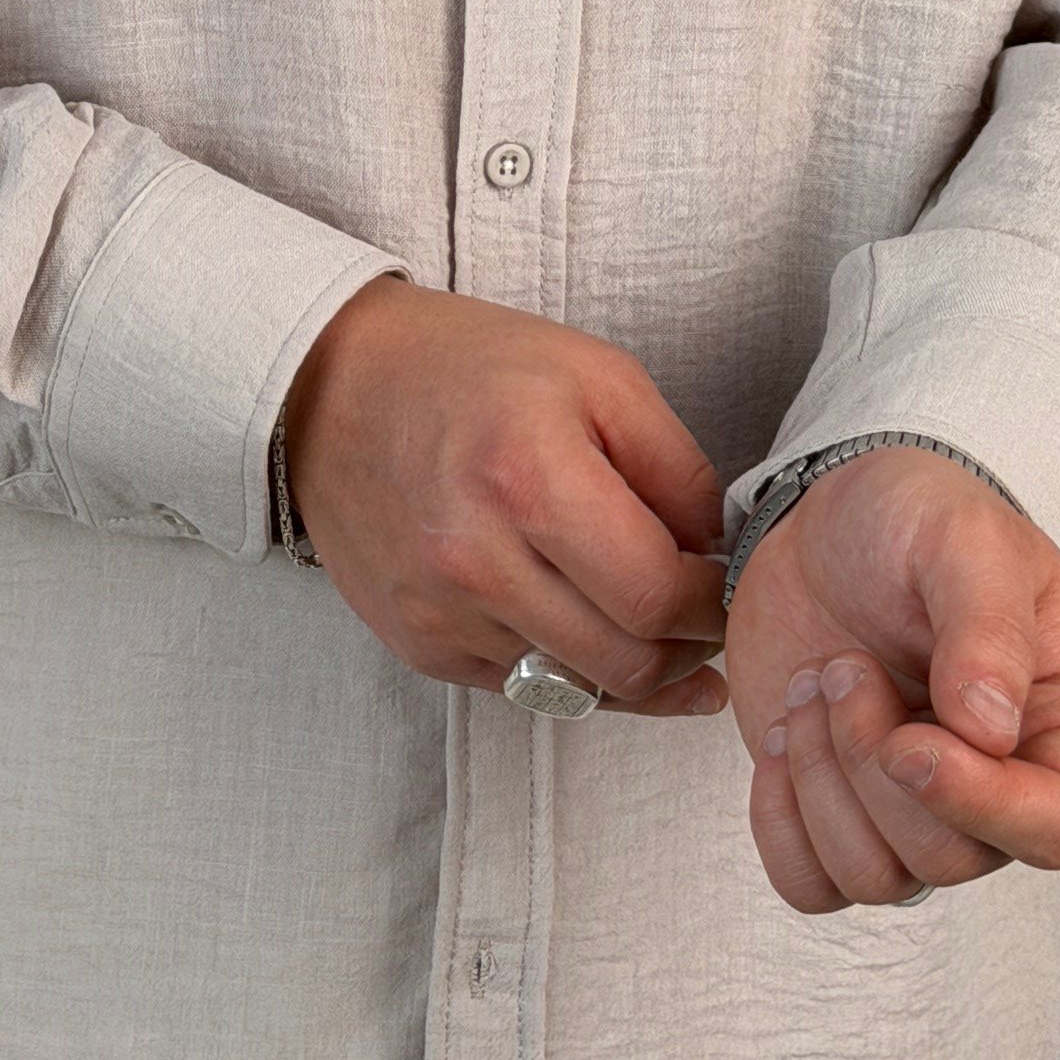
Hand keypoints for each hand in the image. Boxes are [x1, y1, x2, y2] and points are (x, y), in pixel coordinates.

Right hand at [278, 278, 731, 714]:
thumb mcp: (598, 376)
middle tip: (706, 619)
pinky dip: (570, 670)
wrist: (332, 388)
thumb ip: (676, 468)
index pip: (657, 595)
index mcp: (530, 478)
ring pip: (580, 691)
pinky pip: (523, 688)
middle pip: (626, 662)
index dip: (714, 604)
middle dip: (688, 649)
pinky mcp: (418, 644)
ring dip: (637, 670)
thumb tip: (718, 553)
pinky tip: (588, 631)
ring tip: (660, 631)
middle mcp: (477, 559)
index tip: (727, 585)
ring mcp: (441, 612)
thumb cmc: (468, 368)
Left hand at [722, 447, 1059, 911]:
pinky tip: (782, 735)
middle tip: (845, 665)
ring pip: (875, 878)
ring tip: (816, 683)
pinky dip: (780, 824)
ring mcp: (920, 809)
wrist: (827, 521)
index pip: (1056, 826)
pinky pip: (812, 885)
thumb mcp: (966, 539)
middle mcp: (1002, 785)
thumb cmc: (919, 517)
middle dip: (872, 764)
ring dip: (821, 781)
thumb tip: (990, 733)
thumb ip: (987, 627)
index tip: (908, 741)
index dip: (980, 806)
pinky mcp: (845, 814)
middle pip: (950, 858)